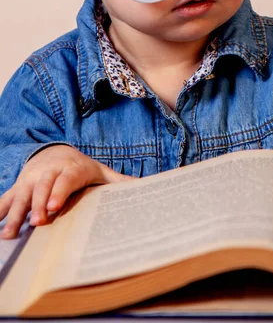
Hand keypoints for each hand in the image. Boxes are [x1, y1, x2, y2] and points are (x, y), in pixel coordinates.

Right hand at [0, 145, 129, 238]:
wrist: (54, 152)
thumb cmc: (80, 167)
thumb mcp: (99, 171)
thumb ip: (118, 180)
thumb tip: (144, 185)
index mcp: (71, 169)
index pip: (65, 180)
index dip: (59, 192)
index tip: (54, 207)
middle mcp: (49, 173)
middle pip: (42, 187)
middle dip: (38, 204)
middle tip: (38, 222)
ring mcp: (31, 179)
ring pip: (22, 194)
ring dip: (16, 213)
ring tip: (10, 234)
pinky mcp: (19, 185)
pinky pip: (7, 198)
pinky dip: (1, 211)